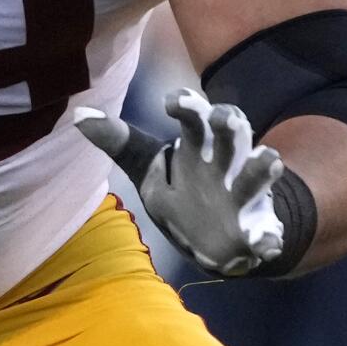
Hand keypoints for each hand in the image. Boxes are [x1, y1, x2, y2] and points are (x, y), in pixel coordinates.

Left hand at [74, 89, 285, 275]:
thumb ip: (119, 140)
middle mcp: (225, 162)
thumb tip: (77, 113)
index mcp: (198, 144)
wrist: (219, 236)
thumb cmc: (185, 187)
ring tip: (268, 160)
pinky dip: (268, 238)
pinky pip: (268, 233)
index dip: (187, 104)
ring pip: (258, 174)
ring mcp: (244, 195)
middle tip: (225, 118)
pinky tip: (265, 243)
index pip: (196, 114)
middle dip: (231, 123)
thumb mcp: (148, 165)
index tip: (172, 102)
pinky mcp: (257, 229)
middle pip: (233, 133)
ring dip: (262, 167)